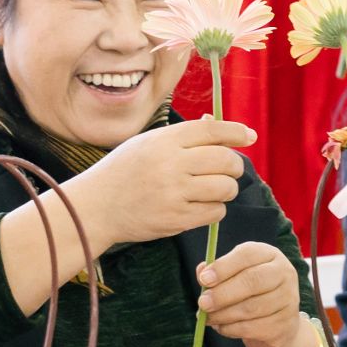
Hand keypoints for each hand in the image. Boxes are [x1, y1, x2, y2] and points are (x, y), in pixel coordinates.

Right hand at [75, 120, 256, 250]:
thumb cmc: (124, 171)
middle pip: (226, 161)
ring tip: (212, 190)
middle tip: (227, 171)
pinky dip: (214, 209)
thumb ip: (182, 136)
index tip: (250, 136)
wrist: (96, 206)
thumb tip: (219, 126)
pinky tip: (201, 206)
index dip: (236, 132)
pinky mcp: (176, 219)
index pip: (212, 130)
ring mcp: (174, 193)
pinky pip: (215, 212)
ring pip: (225, 188)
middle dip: (234, 166)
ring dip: (226, 189)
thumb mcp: (147, 143)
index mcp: (164, 140)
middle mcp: (171, 164)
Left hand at [198, 242, 313, 346]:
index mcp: (269, 254)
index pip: (247, 255)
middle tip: (202, 303)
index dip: (223, 267)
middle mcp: (284, 273)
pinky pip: (253, 328)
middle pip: (252, 281)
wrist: (277, 322)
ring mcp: (288, 299)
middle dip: (222, 294)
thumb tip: (201, 271)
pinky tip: (220, 327)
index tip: (204, 280)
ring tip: (207, 318)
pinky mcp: (285, 323)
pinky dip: (231, 329)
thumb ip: (217, 272)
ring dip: (223, 315)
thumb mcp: (234, 276)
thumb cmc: (250, 292)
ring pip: (251, 308)